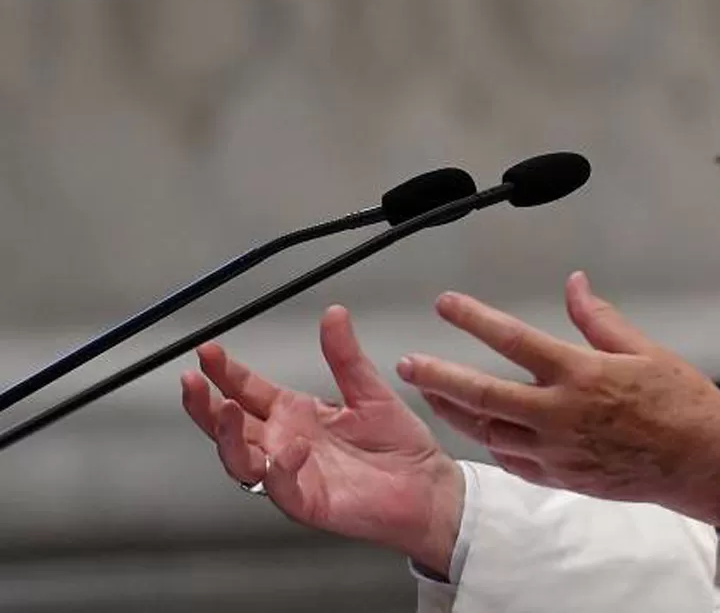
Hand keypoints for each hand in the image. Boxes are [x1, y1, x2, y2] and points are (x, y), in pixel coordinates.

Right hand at [181, 306, 464, 576]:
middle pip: (229, 426)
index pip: (247, 390)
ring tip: (226, 409)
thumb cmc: (399, 446)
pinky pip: (281, 488)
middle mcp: (285, 443)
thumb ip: (346, 356)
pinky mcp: (309, 502)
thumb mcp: (370, 391)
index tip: (208, 351)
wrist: (427, 486)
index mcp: (296, 415)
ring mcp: (293, 474)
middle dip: (205, 404)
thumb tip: (334, 315)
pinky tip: (288, 449)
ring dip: (229, 436)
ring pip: (241, 459)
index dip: (225, 373)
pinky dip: (279, 469)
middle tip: (193, 380)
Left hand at [397, 272, 719, 527]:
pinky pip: (513, 462)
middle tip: (409, 363)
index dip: (473, 319)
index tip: (447, 304)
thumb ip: (599, 319)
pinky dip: (492, 444)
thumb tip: (575, 285)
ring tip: (432, 394)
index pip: (513, 340)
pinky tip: (482, 431)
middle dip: (438, 376)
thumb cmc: (682, 407)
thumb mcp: (646, 350)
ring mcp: (558, 451)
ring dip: (455, 412)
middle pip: (482, 394)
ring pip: (489, 432)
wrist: (704, 464)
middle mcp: (561, 415)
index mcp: (581, 375)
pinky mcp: (564, 477)